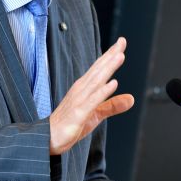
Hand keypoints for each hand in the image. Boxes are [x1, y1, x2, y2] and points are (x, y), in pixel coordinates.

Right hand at [49, 37, 133, 154]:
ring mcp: (79, 100)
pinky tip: (113, 84)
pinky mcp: (79, 113)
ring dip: (108, 68)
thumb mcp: (96, 114)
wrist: (48, 138)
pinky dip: (103, 92)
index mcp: (84, 88)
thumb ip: (113, 105)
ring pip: (96, 81)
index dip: (110, 55)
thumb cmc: (70, 124)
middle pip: (98, 70)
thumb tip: (131, 99)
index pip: (99, 68)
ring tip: (120, 56)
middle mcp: (81, 90)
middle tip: (122, 42)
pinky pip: (92, 101)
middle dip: (111, 55)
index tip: (121, 42)